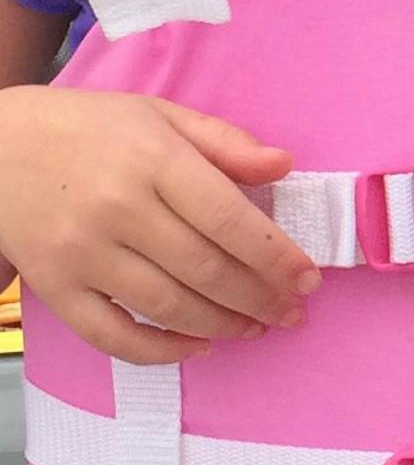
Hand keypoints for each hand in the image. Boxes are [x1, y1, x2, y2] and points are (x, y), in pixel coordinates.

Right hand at [0, 87, 320, 362]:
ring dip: (221, 325)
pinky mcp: (55, 288)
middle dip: (259, 297)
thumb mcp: (161, 114)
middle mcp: (120, 210)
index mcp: (155, 160)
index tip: (307, 276)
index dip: (274, 254)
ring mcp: (84, 255)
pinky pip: (111, 335)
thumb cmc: (91, 128)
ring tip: (257, 327)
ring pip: (166, 305)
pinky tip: (197, 345)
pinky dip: (158, 350)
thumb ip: (225, 141)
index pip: (228, 217)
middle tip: (292, 311)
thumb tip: (284, 165)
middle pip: (205, 268)